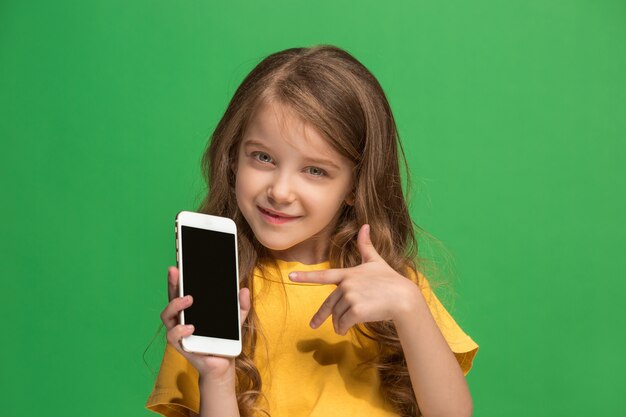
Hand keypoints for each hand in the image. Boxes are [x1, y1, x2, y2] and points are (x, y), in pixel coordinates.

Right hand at [160, 266, 250, 377]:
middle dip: (172, 283)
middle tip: (176, 272)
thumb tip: (244, 290)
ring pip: (167, 316)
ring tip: (188, 299)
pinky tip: (190, 327)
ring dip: (175, 305)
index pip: (181, 291)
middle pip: (171, 298)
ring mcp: (179, 332)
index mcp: (192, 309)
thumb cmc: (226, 338)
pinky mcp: (181, 346)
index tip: (177, 265)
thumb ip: (241, 305)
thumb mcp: (237, 319)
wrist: (225, 363)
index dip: (176, 278)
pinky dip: (179, 330)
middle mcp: (181, 319)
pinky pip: (173, 336)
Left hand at [289, 224, 420, 335]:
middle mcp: (347, 284)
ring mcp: (351, 297)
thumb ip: (366, 246)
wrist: (403, 298)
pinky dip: (343, 328)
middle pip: (328, 304)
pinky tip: (347, 329)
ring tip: (346, 325)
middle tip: (313, 324)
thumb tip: (365, 225)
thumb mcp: (376, 261)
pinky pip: (343, 323)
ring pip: (336, 316)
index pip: (323, 275)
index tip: (291, 277)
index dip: (306, 276)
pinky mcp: (356, 310)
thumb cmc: (390, 280)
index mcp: (348, 274)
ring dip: (339, 323)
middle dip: (321, 316)